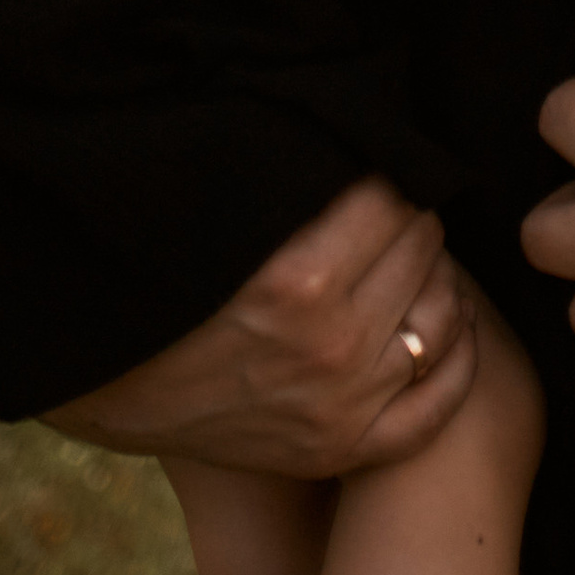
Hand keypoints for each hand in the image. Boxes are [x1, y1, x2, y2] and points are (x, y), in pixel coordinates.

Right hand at [42, 178, 476, 476]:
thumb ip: (305, 180)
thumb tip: (370, 124)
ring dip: (434, 278)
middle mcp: (331, 345)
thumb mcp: (231, 215)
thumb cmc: (176, 279)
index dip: (383, 179)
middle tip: (385, 219)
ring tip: (411, 263)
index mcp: (300, 277)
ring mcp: (342, 406)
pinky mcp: (342, 449)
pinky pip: (439, 404)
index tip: (368, 180)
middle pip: (422, 246)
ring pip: (444, 312)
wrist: (117, 383)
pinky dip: (458, 360)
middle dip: (407, 222)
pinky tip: (448, 325)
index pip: (393, 197)